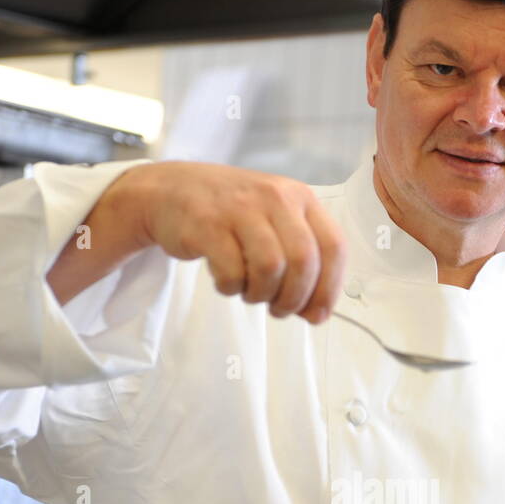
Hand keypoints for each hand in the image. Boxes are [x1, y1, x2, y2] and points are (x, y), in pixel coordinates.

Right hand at [128, 161, 347, 323]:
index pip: (334, 247)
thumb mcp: (274, 221)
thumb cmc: (230, 213)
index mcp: (299, 197)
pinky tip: (227, 281)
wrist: (170, 190)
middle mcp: (274, 197)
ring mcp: (239, 208)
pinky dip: (232, 288)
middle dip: (295, 298)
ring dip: (263, 295)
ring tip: (251, 293)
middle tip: (280, 309)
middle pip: (303, 262)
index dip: (329, 288)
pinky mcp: (207, 224)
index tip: (318, 313)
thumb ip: (300, 260)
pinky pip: (232, 272)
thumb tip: (317, 312)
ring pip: (270, 268)